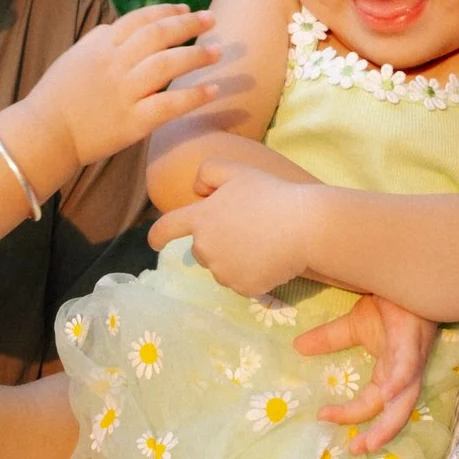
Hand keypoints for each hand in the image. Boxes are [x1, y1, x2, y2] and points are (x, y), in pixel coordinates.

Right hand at [22, 3, 216, 170]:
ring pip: (167, 65)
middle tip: (212, 19)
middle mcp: (114, 64)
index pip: (140, 19)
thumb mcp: (75, 57)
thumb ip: (99, 40)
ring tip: (218, 51)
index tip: (187, 9)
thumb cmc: (58, 96)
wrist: (43, 134)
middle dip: (188, 24)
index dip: (166, 11)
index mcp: (101, 46)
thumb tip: (120, 26)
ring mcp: (124, 92)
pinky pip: (169, 104)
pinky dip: (193, 96)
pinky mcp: (132, 122)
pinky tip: (213, 90)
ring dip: (196, 56)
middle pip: (158, 35)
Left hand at [145, 159, 316, 294]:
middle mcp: (205, 248)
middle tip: (246, 229)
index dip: (157, 235)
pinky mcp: (243, 288)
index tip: (155, 243)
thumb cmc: (270, 194)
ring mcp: (223, 272)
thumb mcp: (237, 170)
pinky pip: (242, 282)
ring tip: (262, 242)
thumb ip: (208, 173)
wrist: (304, 226)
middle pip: (200, 250)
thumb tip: (196, 191)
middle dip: (216, 242)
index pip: (166, 228)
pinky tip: (270, 259)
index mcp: (200, 220)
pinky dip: (252, 274)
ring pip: (221, 267)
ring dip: (234, 258)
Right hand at [296, 294, 439, 453]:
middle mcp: (404, 375)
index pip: (369, 404)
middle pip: (394, 414)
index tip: (321, 415)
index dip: (347, 414)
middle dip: (378, 435)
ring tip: (371, 440)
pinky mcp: (414, 345)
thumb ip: (329, 339)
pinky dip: (399, 383)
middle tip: (355, 450)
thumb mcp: (353, 325)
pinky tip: (387, 393)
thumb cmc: (388, 304)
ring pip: (405, 400)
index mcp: (390, 374)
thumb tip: (298, 347)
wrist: (404, 278)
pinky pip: (408, 370)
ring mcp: (411, 362)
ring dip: (389, 422)